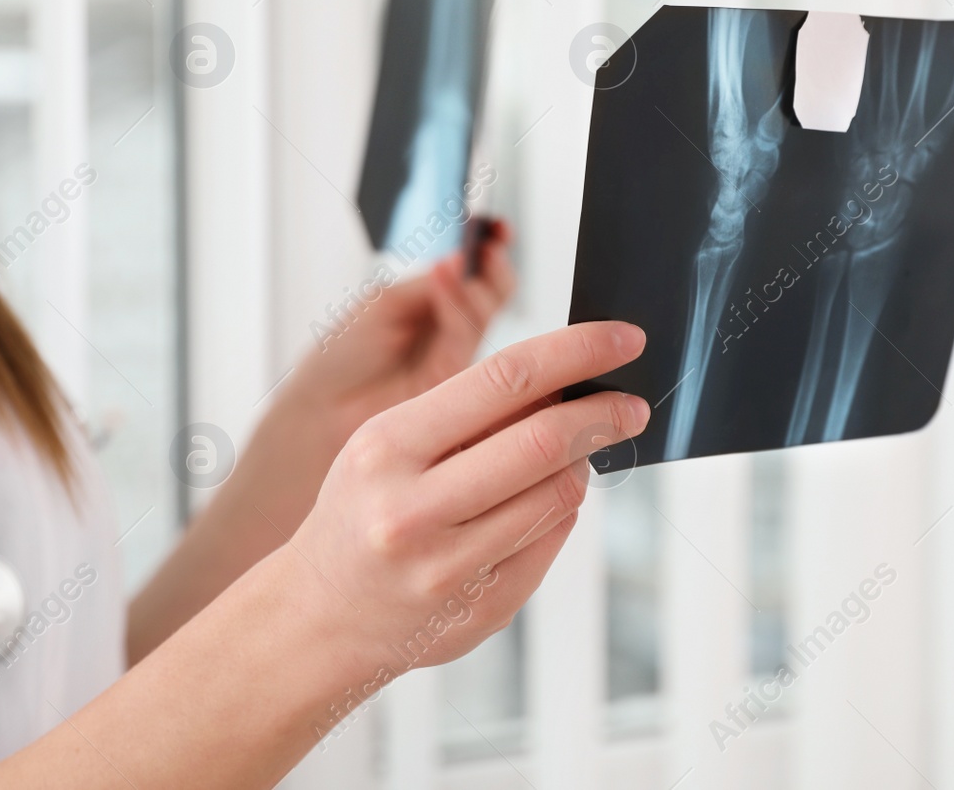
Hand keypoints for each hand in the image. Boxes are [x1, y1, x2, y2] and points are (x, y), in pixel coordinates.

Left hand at [276, 220, 517, 444]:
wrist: (321, 407)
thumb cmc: (344, 355)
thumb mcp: (384, 303)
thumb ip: (427, 285)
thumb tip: (461, 260)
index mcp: (436, 301)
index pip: (479, 270)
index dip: (492, 246)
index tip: (497, 228)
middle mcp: (453, 326)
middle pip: (497, 291)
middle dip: (494, 265)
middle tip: (485, 247)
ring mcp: (458, 354)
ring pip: (488, 312)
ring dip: (474, 283)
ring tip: (452, 266)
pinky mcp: (454, 380)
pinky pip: (466, 336)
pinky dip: (458, 306)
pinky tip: (442, 283)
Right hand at [285, 321, 648, 681]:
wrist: (321, 614)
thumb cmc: (361, 511)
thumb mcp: (384, 447)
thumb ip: (463, 416)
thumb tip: (563, 383)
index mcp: (387, 448)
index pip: (503, 379)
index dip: (575, 352)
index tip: (622, 339)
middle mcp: (413, 509)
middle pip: (543, 441)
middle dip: (603, 413)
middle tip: (633, 403)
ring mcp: (449, 568)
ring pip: (558, 495)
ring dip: (583, 463)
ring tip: (578, 451)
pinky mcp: (482, 609)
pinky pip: (551, 541)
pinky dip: (561, 510)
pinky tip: (545, 501)